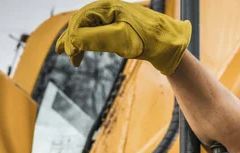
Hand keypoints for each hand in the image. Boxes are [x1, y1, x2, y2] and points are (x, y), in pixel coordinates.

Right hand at [55, 0, 190, 74]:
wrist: (173, 44)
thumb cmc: (150, 41)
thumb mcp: (122, 41)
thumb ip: (96, 39)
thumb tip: (72, 40)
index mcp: (109, 7)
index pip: (81, 20)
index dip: (72, 37)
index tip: (70, 55)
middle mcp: (110, 8)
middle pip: (82, 21)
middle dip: (72, 39)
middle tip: (66, 56)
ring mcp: (116, 16)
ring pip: (90, 26)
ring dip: (79, 41)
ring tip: (72, 57)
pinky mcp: (121, 25)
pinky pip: (99, 30)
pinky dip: (90, 41)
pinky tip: (85, 51)